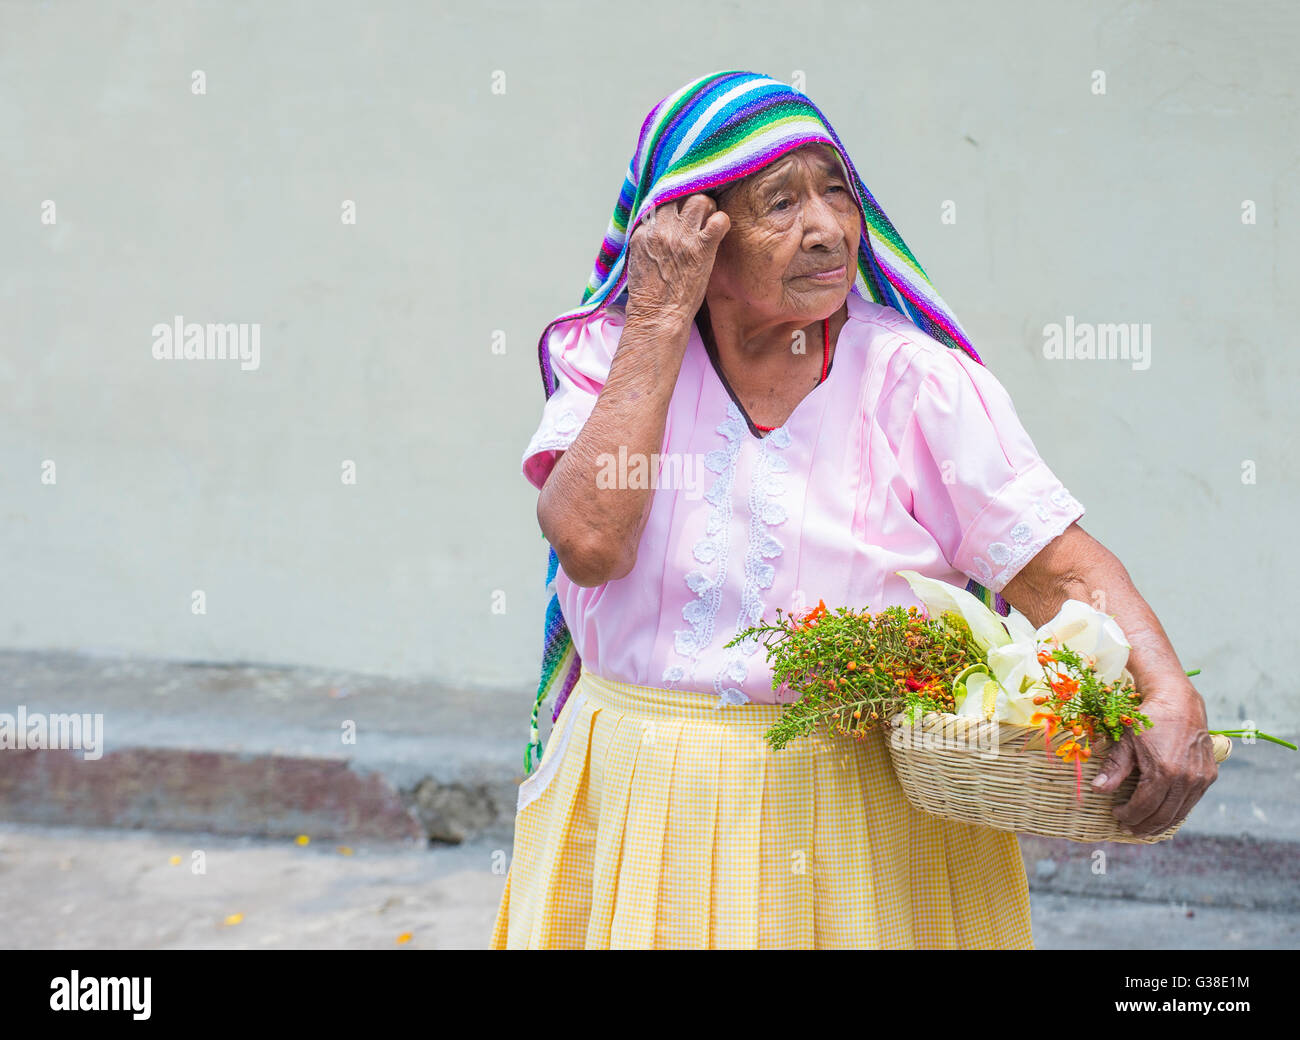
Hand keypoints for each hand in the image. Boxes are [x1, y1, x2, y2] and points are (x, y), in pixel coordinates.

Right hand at [625, 193, 729, 325]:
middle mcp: (662, 228)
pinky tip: (719, 233)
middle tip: (696, 216)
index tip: (679, 211)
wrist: (657, 317)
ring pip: (700, 200)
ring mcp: (683, 236)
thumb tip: (656, 226)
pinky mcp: (702, 248)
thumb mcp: (637, 259)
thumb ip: (646, 238)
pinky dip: (722, 222)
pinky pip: (719, 220)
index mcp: (644, 230)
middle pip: (679, 194)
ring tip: (708, 222)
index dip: (673, 203)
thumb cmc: (648, 295)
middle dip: (689, 201)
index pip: (660, 200)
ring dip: (707, 209)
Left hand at [1091, 679, 1218, 837]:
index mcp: (1164, 772)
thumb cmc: (1148, 719)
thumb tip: (1097, 789)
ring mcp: (1200, 778)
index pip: (1144, 807)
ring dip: (1161, 823)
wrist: (1178, 700)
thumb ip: (1114, 768)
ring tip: (1144, 827)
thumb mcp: (1126, 741)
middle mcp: (1186, 779)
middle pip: (1163, 815)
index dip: (1128, 815)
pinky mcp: (1209, 775)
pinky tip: (1163, 814)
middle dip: (1143, 825)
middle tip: (1128, 828)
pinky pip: (1191, 802)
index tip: (1116, 815)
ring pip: (1179, 812)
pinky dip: (1177, 811)